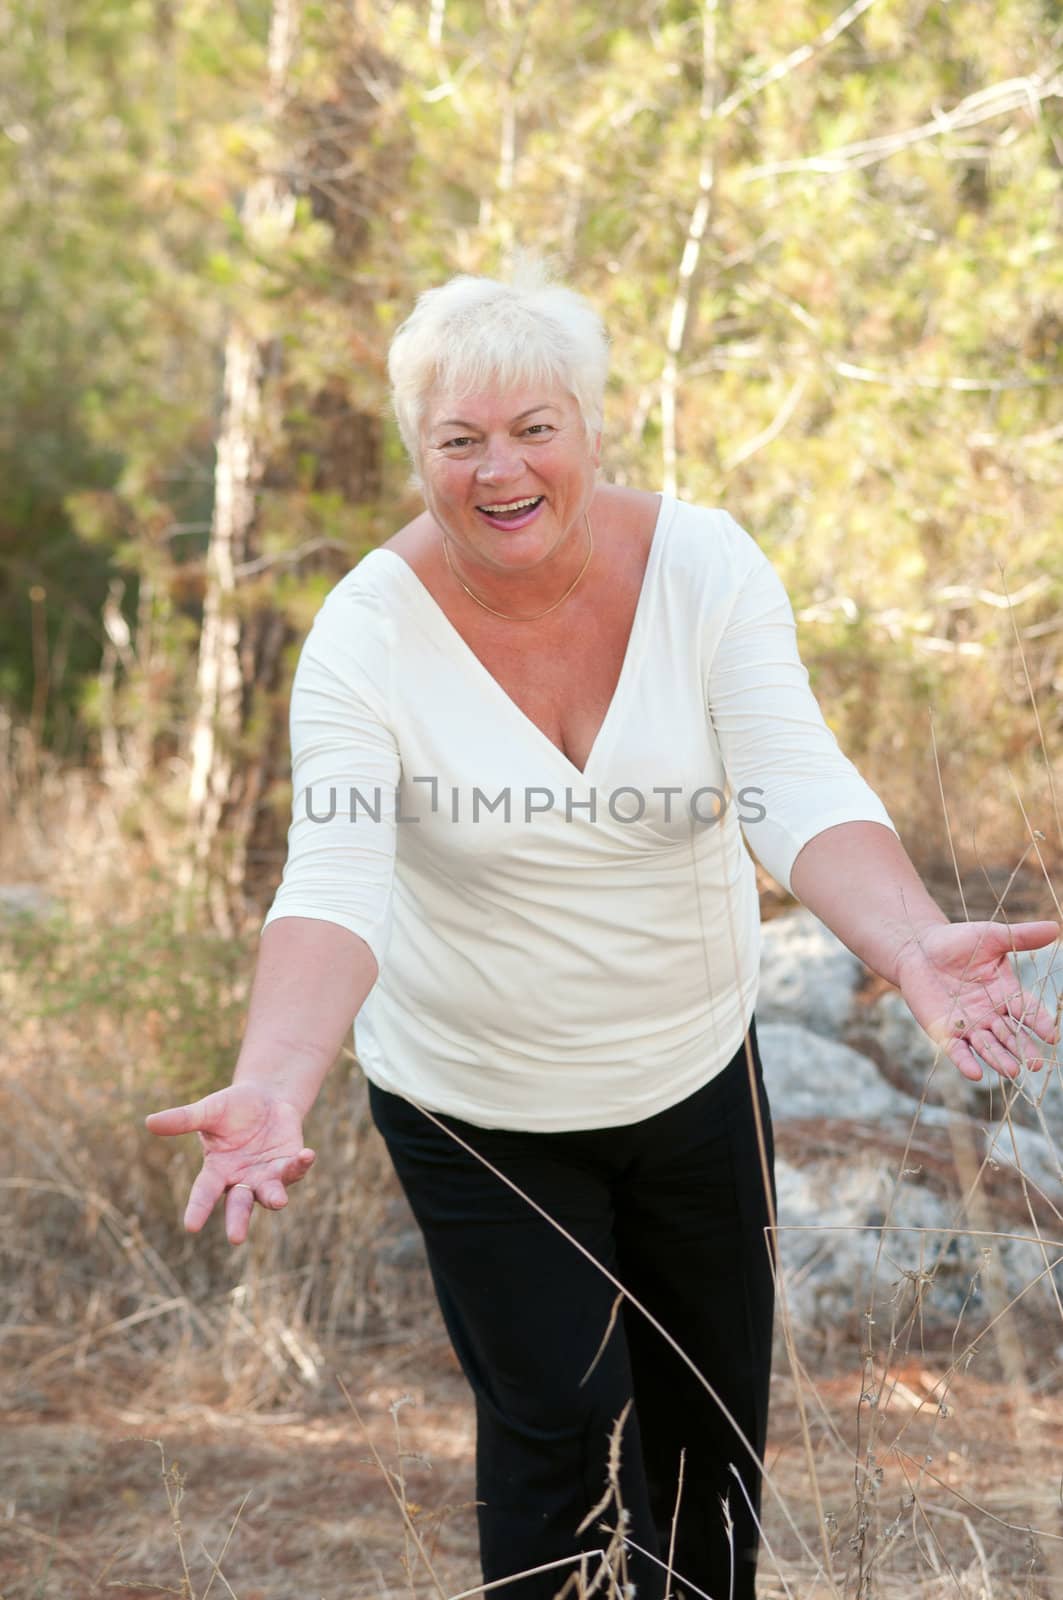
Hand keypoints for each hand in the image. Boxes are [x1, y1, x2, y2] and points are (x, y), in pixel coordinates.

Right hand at [145, 1084, 315, 1243]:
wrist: (267, 1099)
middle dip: (237, 1221)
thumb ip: (183, 1119)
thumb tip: (148, 1122)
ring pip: (269, 1193)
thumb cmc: (232, 1108)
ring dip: (274, 1196)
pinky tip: (307, 1154)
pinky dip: (301, 1164)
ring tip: (277, 1200)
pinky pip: (295, 1170)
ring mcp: (267, 1175)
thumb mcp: (208, 1111)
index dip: (198, 1209)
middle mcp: (242, 1179)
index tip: (191, 1227)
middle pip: (239, 1205)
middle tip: (236, 1239)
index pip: (204, 1193)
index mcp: (217, 1171)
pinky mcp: (289, 1164)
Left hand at [895, 919, 1059, 1082]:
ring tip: (1012, 1071)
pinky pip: (958, 1051)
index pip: (1028, 1011)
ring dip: (999, 1059)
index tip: (1052, 1036)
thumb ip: (1021, 937)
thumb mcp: (992, 936)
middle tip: (1036, 1064)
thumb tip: (1055, 928)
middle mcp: (992, 1015)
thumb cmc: (959, 942)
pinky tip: (975, 1074)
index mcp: (1008, 993)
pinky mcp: (946, 1032)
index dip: (1040, 1023)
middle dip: (1023, 1049)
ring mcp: (970, 1026)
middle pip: (1012, 1035)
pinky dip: (966, 1062)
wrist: (920, 949)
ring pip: (988, 1047)